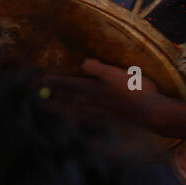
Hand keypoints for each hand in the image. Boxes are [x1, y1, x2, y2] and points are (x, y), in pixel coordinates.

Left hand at [45, 58, 185, 137]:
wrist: (150, 113)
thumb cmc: (134, 90)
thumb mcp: (114, 74)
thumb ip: (96, 68)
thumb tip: (83, 62)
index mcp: (90, 89)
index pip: (66, 83)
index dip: (52, 81)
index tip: (36, 81)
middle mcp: (90, 102)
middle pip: (65, 99)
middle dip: (50, 96)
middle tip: (35, 95)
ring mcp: (98, 113)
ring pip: (72, 111)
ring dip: (59, 109)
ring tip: (48, 108)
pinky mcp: (107, 121)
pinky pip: (86, 122)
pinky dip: (76, 120)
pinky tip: (74, 122)